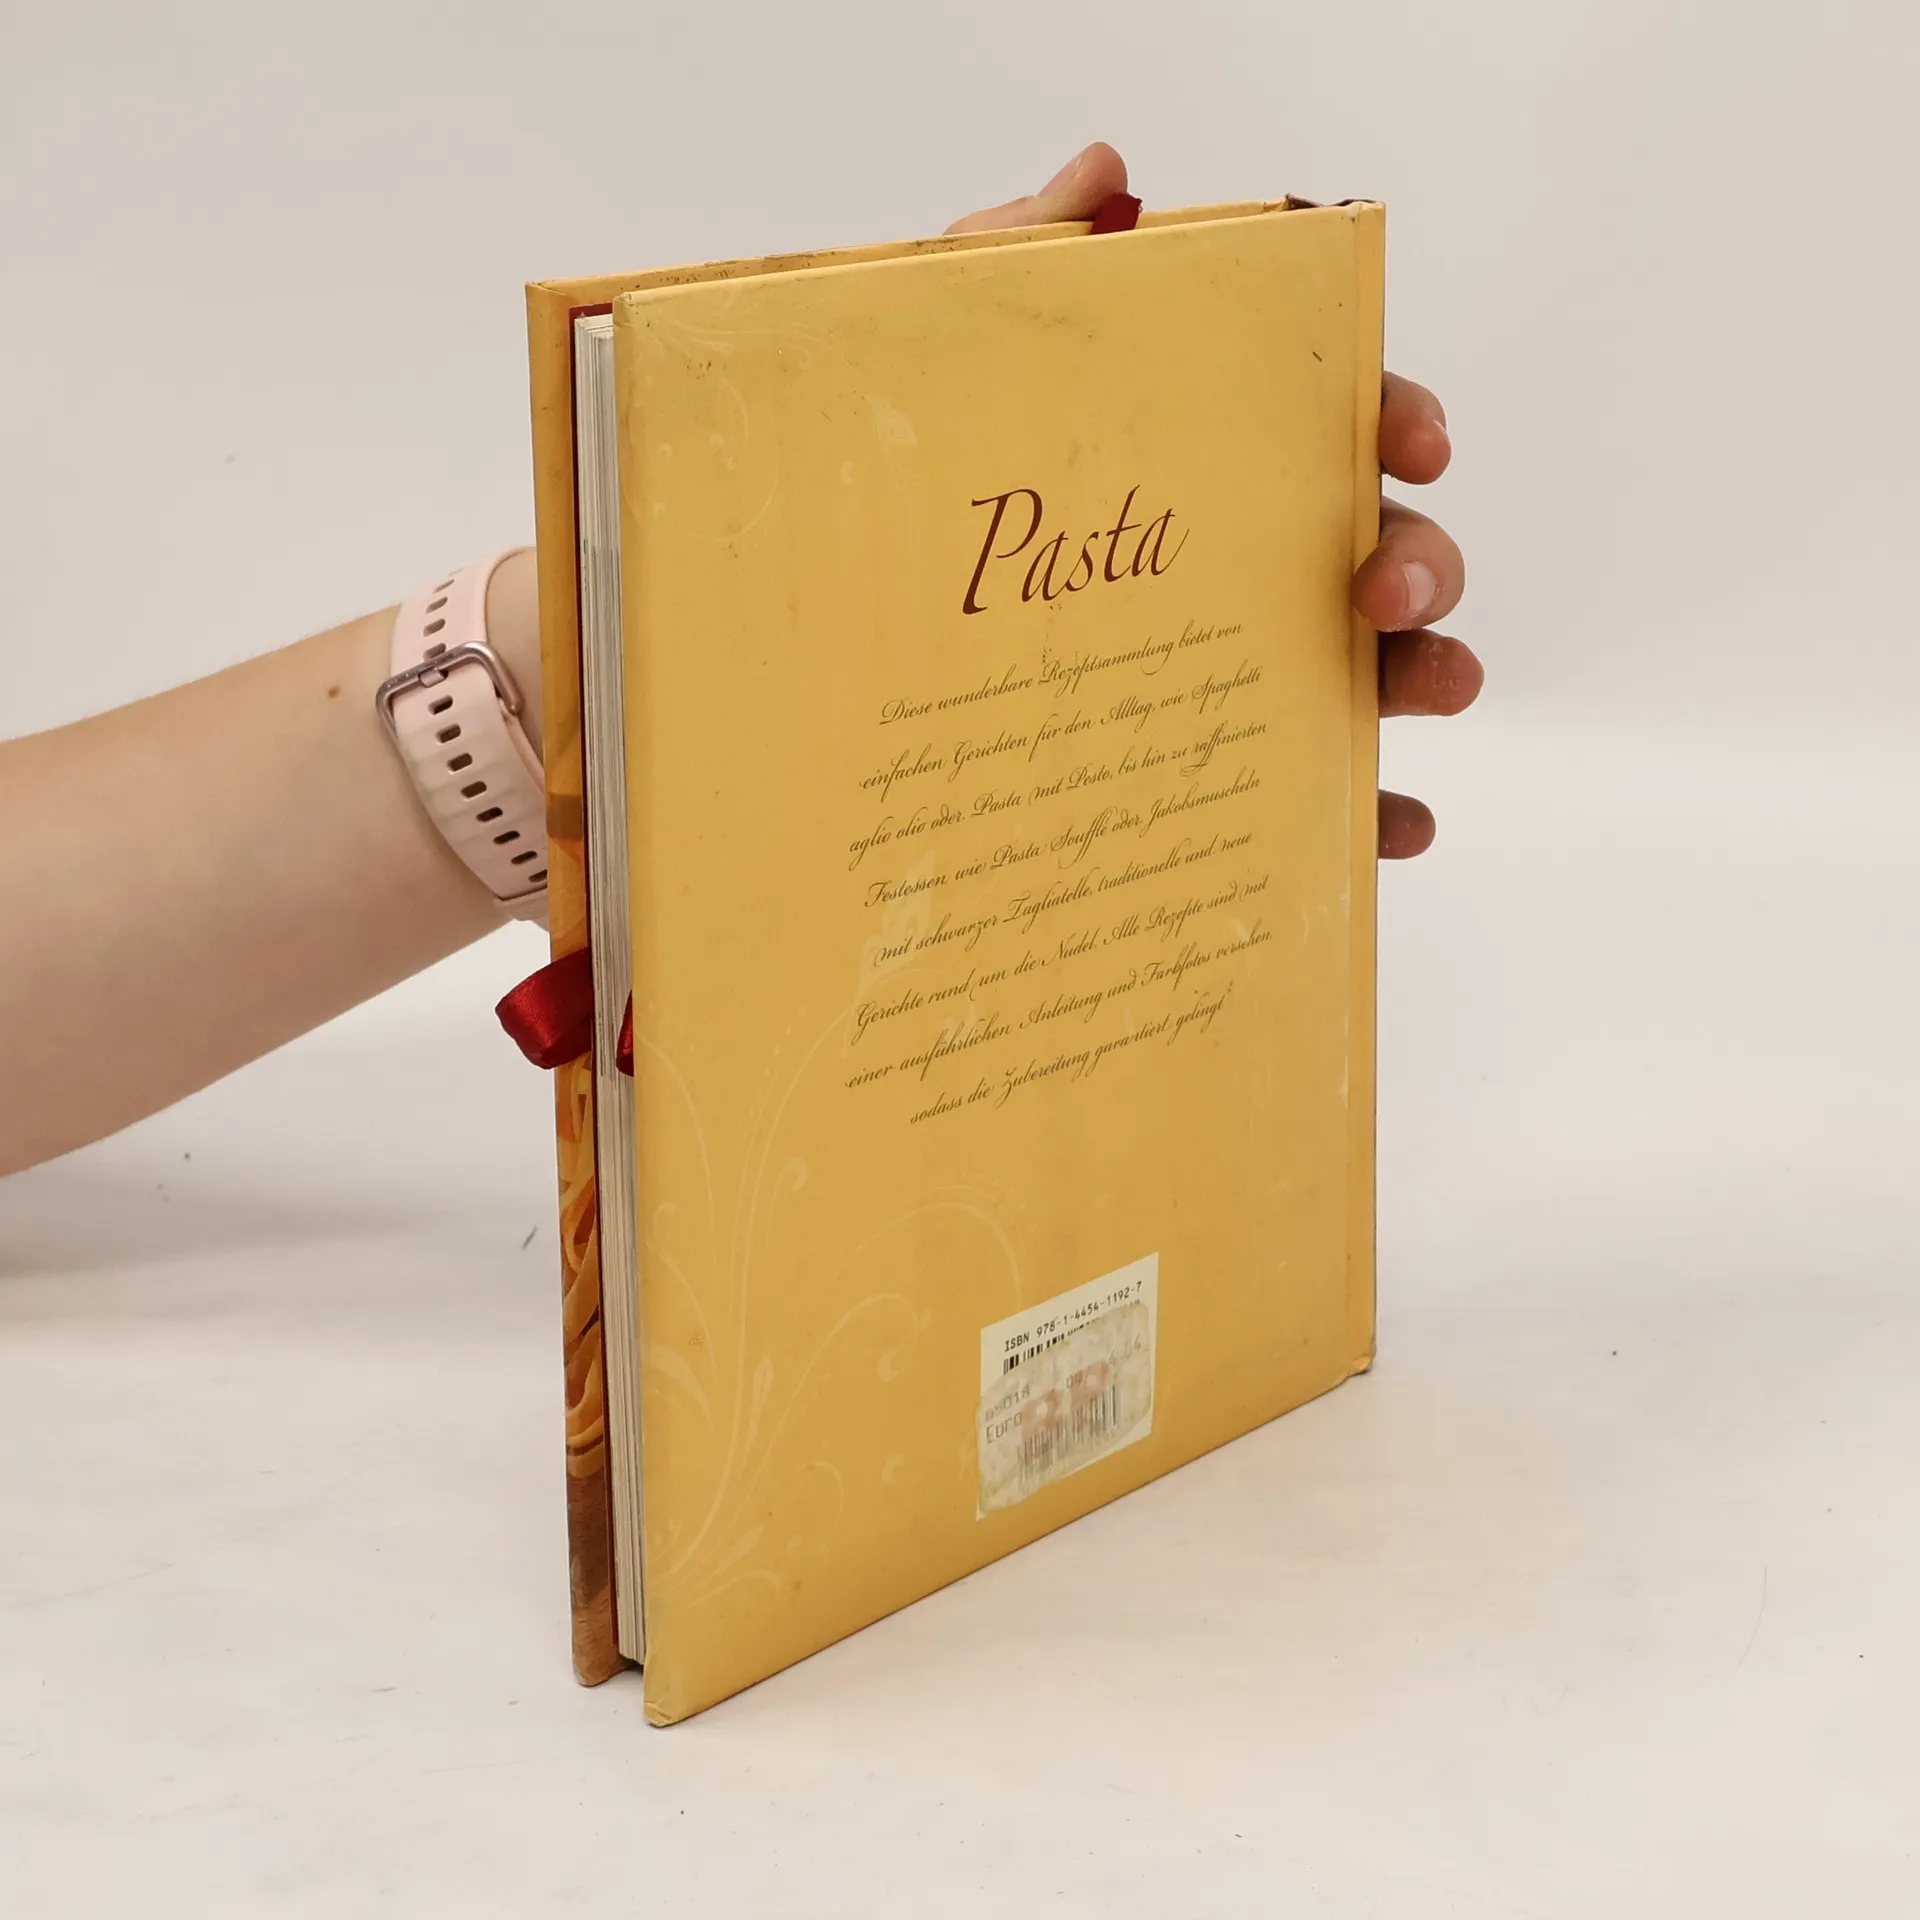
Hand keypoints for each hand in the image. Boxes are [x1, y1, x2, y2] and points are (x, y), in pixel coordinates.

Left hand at [950, 144, 1481, 859]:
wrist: (834, 639)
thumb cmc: (916, 484)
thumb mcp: (950, 358)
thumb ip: (1022, 257)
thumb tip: (1107, 177)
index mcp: (1212, 458)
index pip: (1333, 420)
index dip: (1394, 417)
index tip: (1409, 441)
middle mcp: (1252, 562)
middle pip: (1386, 547)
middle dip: (1423, 556)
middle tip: (1383, 583)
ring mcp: (1249, 670)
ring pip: (1383, 672)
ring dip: (1430, 673)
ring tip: (1419, 688)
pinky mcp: (1227, 774)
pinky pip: (1323, 802)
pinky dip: (1374, 817)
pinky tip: (1395, 827)